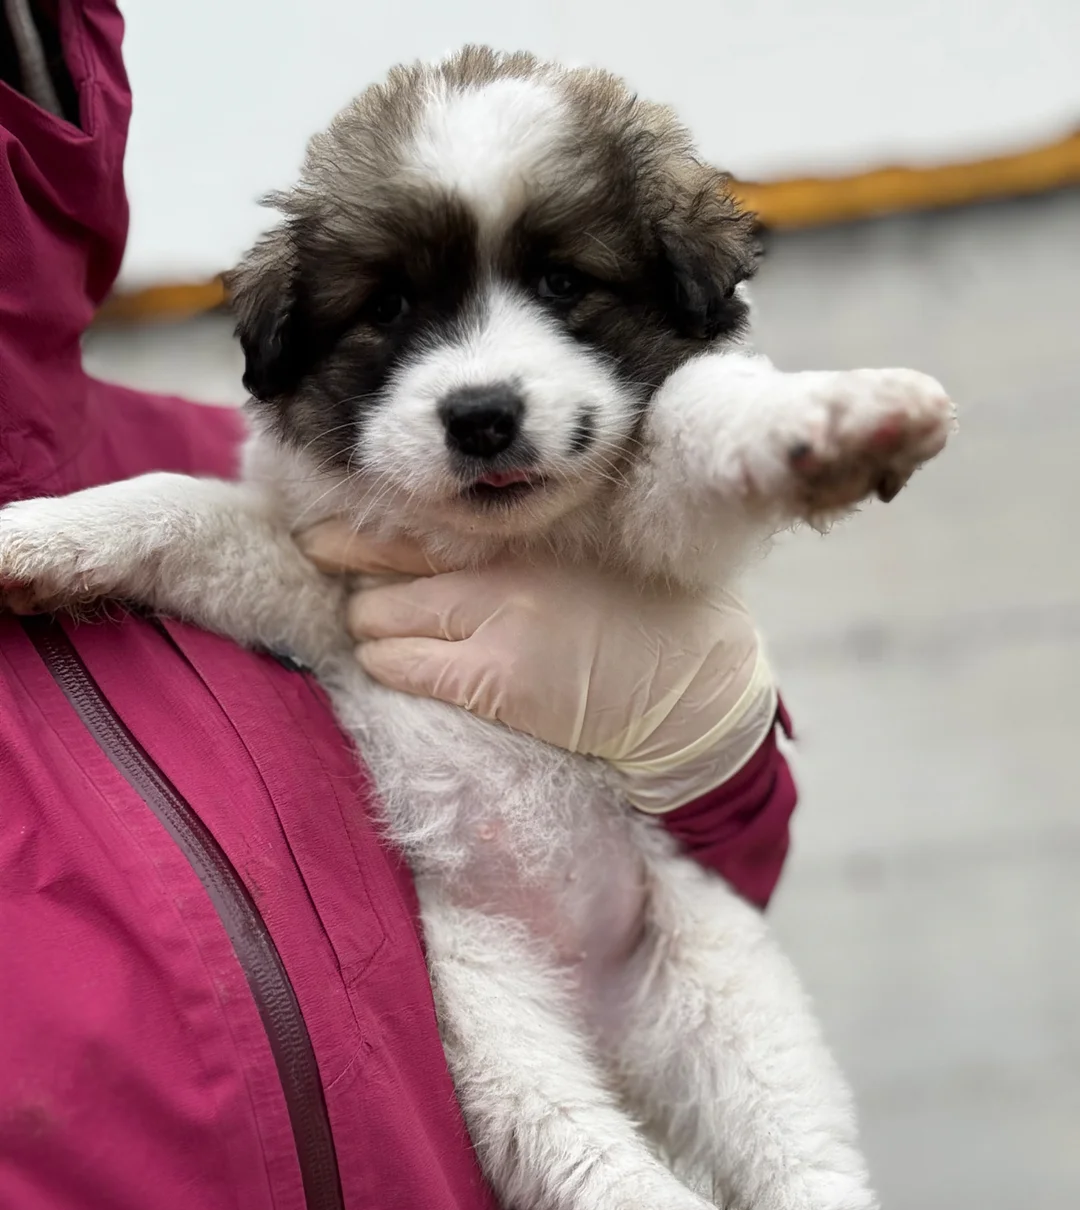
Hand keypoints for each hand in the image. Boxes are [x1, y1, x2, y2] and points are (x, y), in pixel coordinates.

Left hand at [298, 521, 776, 812]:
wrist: (697, 691)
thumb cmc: (645, 622)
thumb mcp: (583, 558)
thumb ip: (512, 549)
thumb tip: (425, 555)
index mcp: (528, 530)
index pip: (416, 518)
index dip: (354, 531)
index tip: (318, 536)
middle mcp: (506, 564)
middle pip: (381, 563)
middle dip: (357, 585)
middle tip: (354, 596)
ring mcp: (498, 621)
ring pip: (377, 616)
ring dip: (369, 629)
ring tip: (379, 637)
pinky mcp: (497, 680)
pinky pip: (403, 667)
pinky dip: (384, 665)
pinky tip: (388, 667)